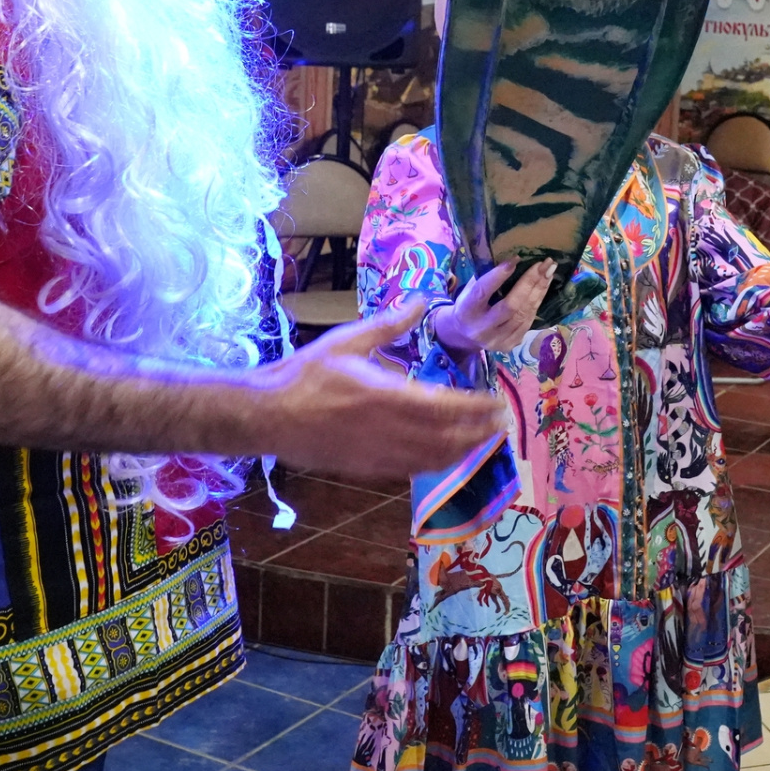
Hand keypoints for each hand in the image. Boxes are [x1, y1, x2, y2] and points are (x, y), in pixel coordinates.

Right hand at [252, 304, 504, 482]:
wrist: (268, 415)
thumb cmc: (305, 375)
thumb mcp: (347, 341)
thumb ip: (389, 324)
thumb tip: (422, 300)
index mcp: (387, 396)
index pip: (446, 406)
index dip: (477, 407)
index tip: (497, 402)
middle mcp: (389, 430)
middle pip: (448, 437)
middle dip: (479, 432)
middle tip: (501, 423)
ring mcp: (379, 454)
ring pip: (434, 458)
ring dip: (463, 450)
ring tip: (483, 440)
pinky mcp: (367, 469)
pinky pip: (411, 470)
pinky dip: (436, 463)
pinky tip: (446, 456)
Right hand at [433, 261, 555, 356]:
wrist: (463, 335)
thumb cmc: (468, 305)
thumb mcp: (469, 290)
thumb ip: (486, 277)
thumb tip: (512, 259)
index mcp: (467, 310)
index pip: (483, 291)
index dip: (499, 275)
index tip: (516, 259)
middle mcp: (481, 328)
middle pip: (511, 305)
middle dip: (530, 282)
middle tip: (544, 264)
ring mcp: (497, 340)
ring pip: (524, 314)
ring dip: (539, 291)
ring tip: (549, 272)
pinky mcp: (509, 345)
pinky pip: (528, 322)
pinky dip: (537, 303)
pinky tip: (543, 288)